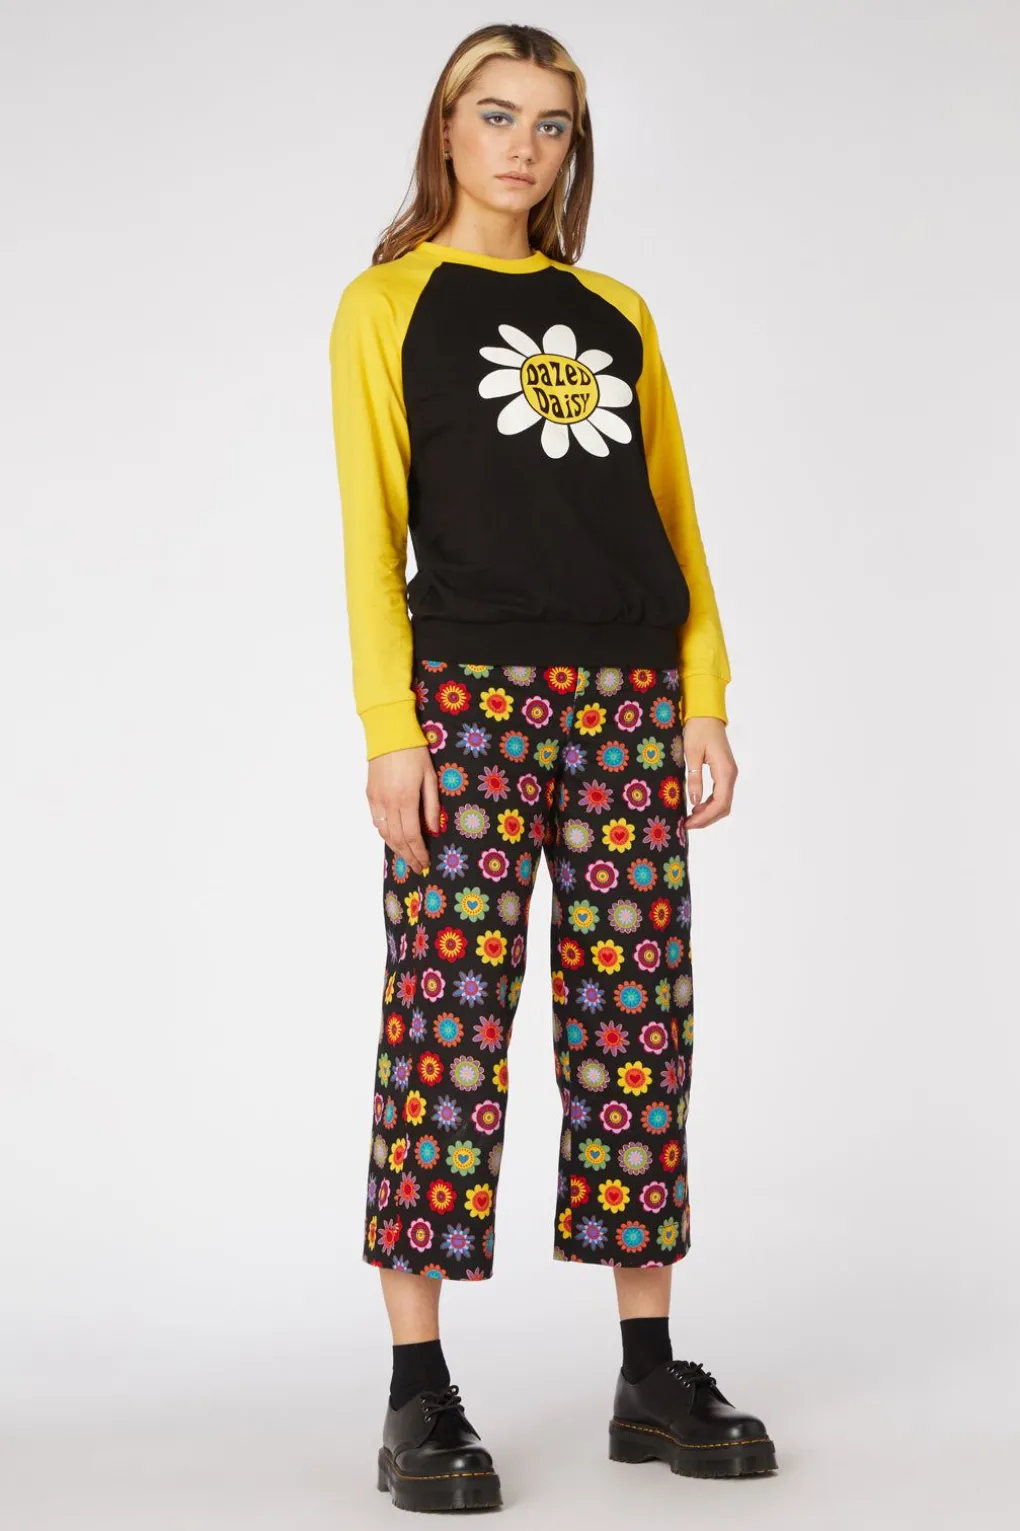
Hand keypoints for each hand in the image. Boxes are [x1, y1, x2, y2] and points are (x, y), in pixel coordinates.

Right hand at [366, 746, 440, 873]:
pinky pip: (376, 821)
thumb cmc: (415, 753)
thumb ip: (432, 806)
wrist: (389, 733)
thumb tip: (434, 830)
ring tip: (406, 857)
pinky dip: (384, 834)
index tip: (425, 862)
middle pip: (398, 839)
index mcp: (406, 800)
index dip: (419, 852)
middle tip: (417, 867)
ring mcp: (377, 800)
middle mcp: (389, 803)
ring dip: (396, 849)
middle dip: (408, 856)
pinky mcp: (370, 795)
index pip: (412, 836)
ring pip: (384, 833)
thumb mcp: (430, 777)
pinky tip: (393, 839)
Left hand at [682, 717, 737, 828]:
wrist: (706, 714)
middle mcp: (730, 774)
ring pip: (723, 802)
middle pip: (724, 806)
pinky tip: (696, 805)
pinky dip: (710, 803)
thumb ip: (694, 778)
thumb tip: (694, 801)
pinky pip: (720, 793)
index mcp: (724, 771)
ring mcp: (729, 773)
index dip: (705, 817)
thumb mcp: (691, 753)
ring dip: (709, 813)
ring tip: (690, 817)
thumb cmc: (698, 729)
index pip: (720, 803)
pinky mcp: (724, 771)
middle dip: (707, 819)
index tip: (689, 824)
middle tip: (687, 825)